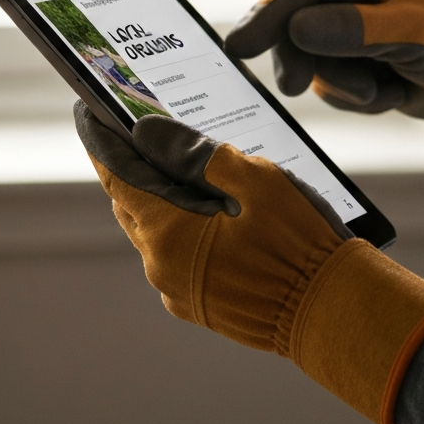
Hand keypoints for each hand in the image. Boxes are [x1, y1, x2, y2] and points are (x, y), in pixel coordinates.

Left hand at [74, 101, 423, 423]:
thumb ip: (199, 154)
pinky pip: (178, 257)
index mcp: (170, 233)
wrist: (330, 310)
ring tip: (185, 166)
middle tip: (144, 132)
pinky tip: (213, 210)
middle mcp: (163, 267)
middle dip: (136, 167)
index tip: (92, 113)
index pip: (121, 177)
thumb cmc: (301, 242)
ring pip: (157, 232)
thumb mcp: (259, 181)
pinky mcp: (201, 305)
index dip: (105, 143)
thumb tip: (149, 131)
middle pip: (134, 205)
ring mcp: (180, 291)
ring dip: (164, 198)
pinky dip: (184, 228)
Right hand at [225, 0, 423, 162]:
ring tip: (380, 87)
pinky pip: (324, 78)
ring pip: (305, 52)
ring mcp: (345, 19)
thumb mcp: (415, 34)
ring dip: (339, 81)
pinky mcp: (345, 52)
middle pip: (290, 12)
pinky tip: (386, 90)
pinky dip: (352, 94)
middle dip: (298, 53)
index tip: (241, 45)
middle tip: (294, 86)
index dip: (270, 9)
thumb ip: (358, 30)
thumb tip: (299, 29)